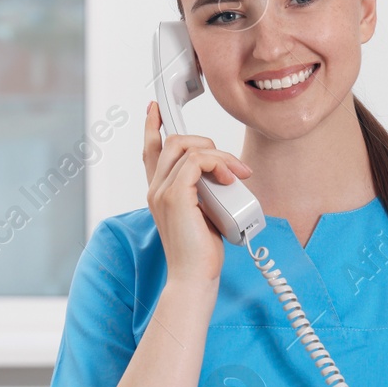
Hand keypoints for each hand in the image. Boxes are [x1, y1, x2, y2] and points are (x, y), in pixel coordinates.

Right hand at [144, 100, 252, 286]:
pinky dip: (218, 163)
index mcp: (160, 192)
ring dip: (219, 155)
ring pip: (186, 147)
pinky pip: (196, 161)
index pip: (151, 151)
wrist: (194, 278)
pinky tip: (229, 178)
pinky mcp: (175, 196)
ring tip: (236, 175)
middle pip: (173, 141)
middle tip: (231, 166)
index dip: (152, 127)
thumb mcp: (207, 213)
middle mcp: (156, 189)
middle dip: (206, 142)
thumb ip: (208, 191)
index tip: (156, 108)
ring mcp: (162, 192)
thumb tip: (227, 175)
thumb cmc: (202, 253)